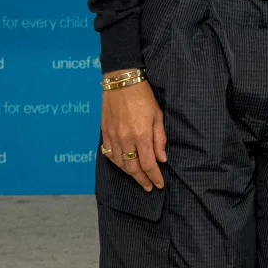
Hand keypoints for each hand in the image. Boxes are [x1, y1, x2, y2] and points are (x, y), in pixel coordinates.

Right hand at [100, 77, 166, 191]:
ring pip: (120, 164)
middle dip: (142, 180)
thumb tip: (162, 159)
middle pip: (133, 168)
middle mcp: (126, 139)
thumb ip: (160, 138)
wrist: (122, 81)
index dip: (154, 177)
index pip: (149, 164)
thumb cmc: (143, 96)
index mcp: (141, 135)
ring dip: (130, 174)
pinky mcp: (105, 132)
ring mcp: (113, 136)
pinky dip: (117, 163)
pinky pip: (109, 154)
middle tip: (149, 187)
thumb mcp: (158, 115)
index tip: (159, 185)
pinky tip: (123, 165)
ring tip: (138, 178)